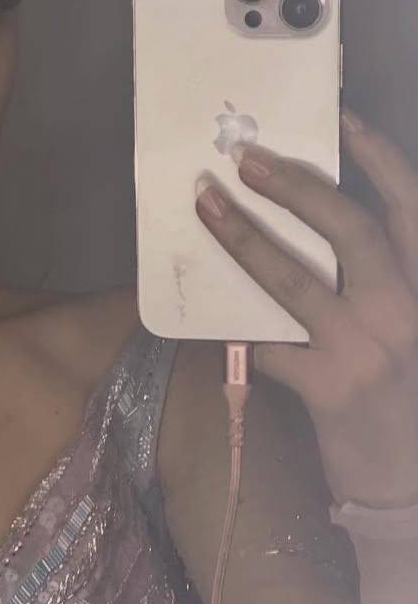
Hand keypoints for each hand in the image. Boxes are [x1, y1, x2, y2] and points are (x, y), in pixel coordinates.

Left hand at [195, 105, 417, 508]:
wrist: (411, 487)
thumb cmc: (406, 400)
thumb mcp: (410, 332)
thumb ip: (382, 287)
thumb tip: (315, 243)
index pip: (410, 207)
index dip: (379, 157)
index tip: (343, 116)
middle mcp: (408, 310)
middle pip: (350, 228)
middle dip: (296, 186)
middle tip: (246, 158)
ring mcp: (368, 349)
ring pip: (294, 280)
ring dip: (243, 238)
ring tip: (206, 205)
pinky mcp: (329, 388)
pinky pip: (269, 349)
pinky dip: (250, 340)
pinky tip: (237, 340)